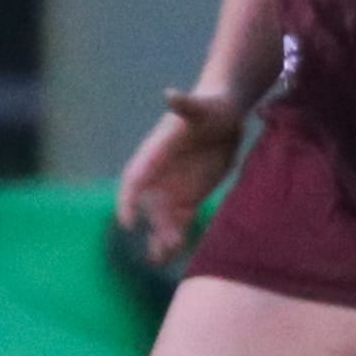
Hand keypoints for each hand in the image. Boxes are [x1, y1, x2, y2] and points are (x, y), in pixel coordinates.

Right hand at [116, 88, 245, 264]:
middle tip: (163, 247)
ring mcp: (174, 189)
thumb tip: (170, 95)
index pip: (135, 179)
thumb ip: (185, 105)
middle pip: (151, 207)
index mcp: (155, 153)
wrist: (227, 115)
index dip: (129, 201)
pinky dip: (178, 239)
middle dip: (154, 228)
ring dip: (162, 239)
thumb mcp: (202, 106)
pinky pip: (180, 223)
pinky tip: (178, 256)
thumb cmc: (212, 106)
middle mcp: (160, 176)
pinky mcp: (189, 199)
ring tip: (164, 260)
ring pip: (163, 220)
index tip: (128, 222)